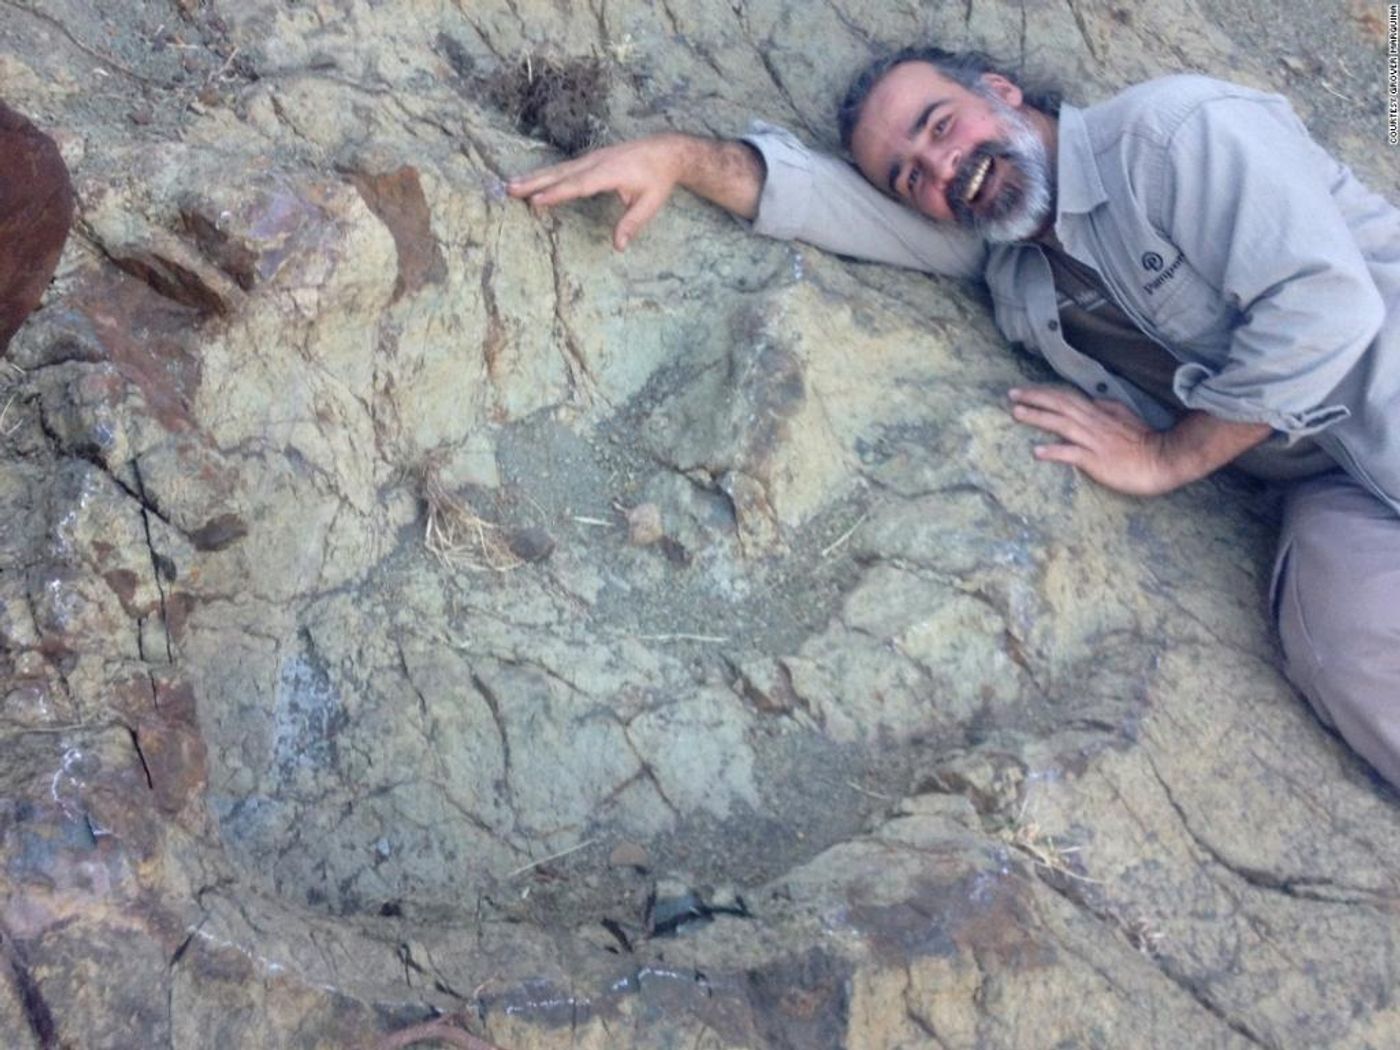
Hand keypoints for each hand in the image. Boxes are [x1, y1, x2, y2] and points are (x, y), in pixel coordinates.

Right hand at [508, 135, 686, 250]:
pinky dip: (544, 174)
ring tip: (510, 185)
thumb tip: (619, 246)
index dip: (558, 192)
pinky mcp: (589, 160)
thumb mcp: (650, 203)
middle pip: (561, 174)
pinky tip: (530, 180)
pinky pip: (563, 168)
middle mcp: (596, 162)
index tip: (537, 200)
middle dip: (534, 182)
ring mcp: (591, 158)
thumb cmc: (657, 179)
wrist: (664, 151)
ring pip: (558, 169)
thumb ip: (632, 223)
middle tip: (510, 189)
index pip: (580, 185)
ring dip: (533, 177)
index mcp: (611, 171)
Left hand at [1008, 385, 1174, 495]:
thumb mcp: (1126, 416)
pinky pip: (1071, 453)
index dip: (1044, 392)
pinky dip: (1053, 451)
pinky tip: (1036, 451)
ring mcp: (1094, 440)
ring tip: (1017, 413)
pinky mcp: (1096, 460)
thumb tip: (1092, 401)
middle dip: (1034, 398)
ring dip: (1038, 417)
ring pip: (1061, 424)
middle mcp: (1093, 422)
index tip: (1024, 391)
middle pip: (1060, 404)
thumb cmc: (1144, 442)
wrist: (1163, 460)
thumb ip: (1107, 408)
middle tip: (1011, 395)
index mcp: (1099, 412)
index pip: (1067, 397)